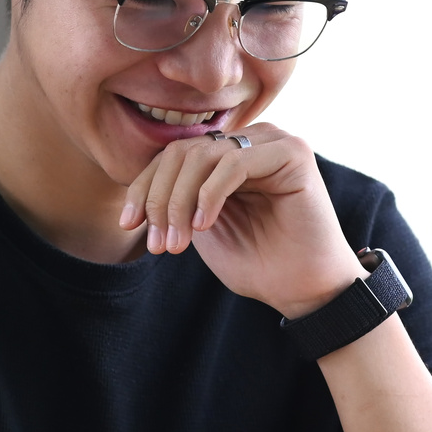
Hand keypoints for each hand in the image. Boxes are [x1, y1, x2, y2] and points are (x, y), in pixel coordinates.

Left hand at [119, 123, 364, 317]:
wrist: (303, 290)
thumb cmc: (257, 262)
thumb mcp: (200, 227)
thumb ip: (178, 198)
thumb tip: (137, 184)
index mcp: (227, 155)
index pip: (172, 155)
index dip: (143, 188)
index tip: (129, 225)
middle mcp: (249, 141)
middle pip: (182, 152)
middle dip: (159, 199)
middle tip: (158, 245)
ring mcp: (272, 142)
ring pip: (202, 155)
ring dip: (180, 202)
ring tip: (177, 244)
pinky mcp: (293, 153)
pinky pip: (234, 163)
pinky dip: (210, 194)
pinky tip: (204, 226)